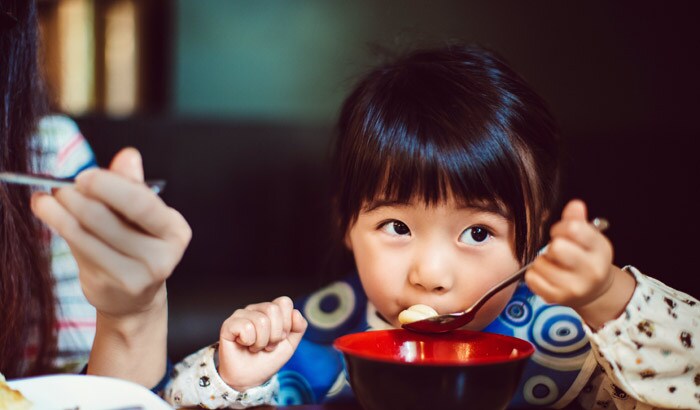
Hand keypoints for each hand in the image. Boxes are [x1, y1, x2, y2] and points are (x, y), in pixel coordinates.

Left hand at [31, 147, 191, 318]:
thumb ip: (133, 185)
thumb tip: (128, 156)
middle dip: (78, 198)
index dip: (109, 187)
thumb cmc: (137, 246)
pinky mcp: (107, 286)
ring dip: (60, 211)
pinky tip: (48, 213)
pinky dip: (58, 226)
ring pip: (86, 235)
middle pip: (108, 219)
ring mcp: (134, 276)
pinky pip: (76, 249)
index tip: (83, 175)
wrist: (134, 298)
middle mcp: (160, 256)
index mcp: (174, 231)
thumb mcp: (143, 215)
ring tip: (48, 198)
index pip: (141, 204)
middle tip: (61, 186)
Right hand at [218, 296, 307, 391]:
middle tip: (267, 345)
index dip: (286, 324)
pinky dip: (249, 342)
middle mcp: (255, 309)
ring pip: (261, 321)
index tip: (279, 338)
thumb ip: (299, 327)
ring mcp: (241, 315)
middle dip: (274, 335)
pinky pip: (246, 327)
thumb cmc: (267, 359)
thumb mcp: (290, 344)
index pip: (284, 302)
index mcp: (270, 310)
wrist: (250, 378)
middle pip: (273, 309)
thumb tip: (296, 312)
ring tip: (255, 347)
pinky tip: (244, 345)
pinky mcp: (228, 324)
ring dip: (261, 342)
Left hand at [525, 199, 614, 308]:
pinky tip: (547, 274)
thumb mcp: (589, 237)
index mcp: (600, 249)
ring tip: (555, 264)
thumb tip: (575, 205)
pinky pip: (531, 277)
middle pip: (556, 247)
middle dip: (553, 245)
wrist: (594, 291)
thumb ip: (577, 220)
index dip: (561, 228)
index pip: (573, 228)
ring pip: (540, 262)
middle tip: (558, 251)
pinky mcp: (557, 298)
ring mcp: (574, 287)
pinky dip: (534, 273)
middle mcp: (591, 270)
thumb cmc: (587, 258)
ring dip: (543, 260)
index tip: (562, 233)